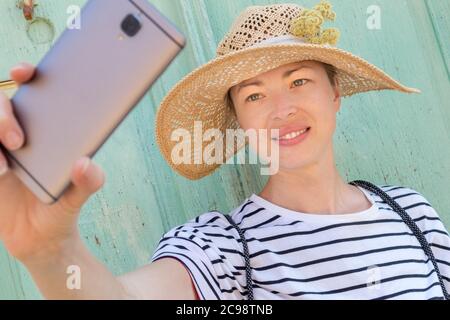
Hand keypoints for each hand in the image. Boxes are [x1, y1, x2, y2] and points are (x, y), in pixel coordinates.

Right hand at [0, 62, 104, 262]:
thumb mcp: (78, 197)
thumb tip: (86, 164)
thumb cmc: (61, 209)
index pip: (31, 91)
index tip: (24, 73)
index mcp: (45, 130)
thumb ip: (88, 182)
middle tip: (18, 140)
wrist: (39, 240)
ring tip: (3, 168)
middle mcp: (16, 134)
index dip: (24, 74)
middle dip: (1, 114)